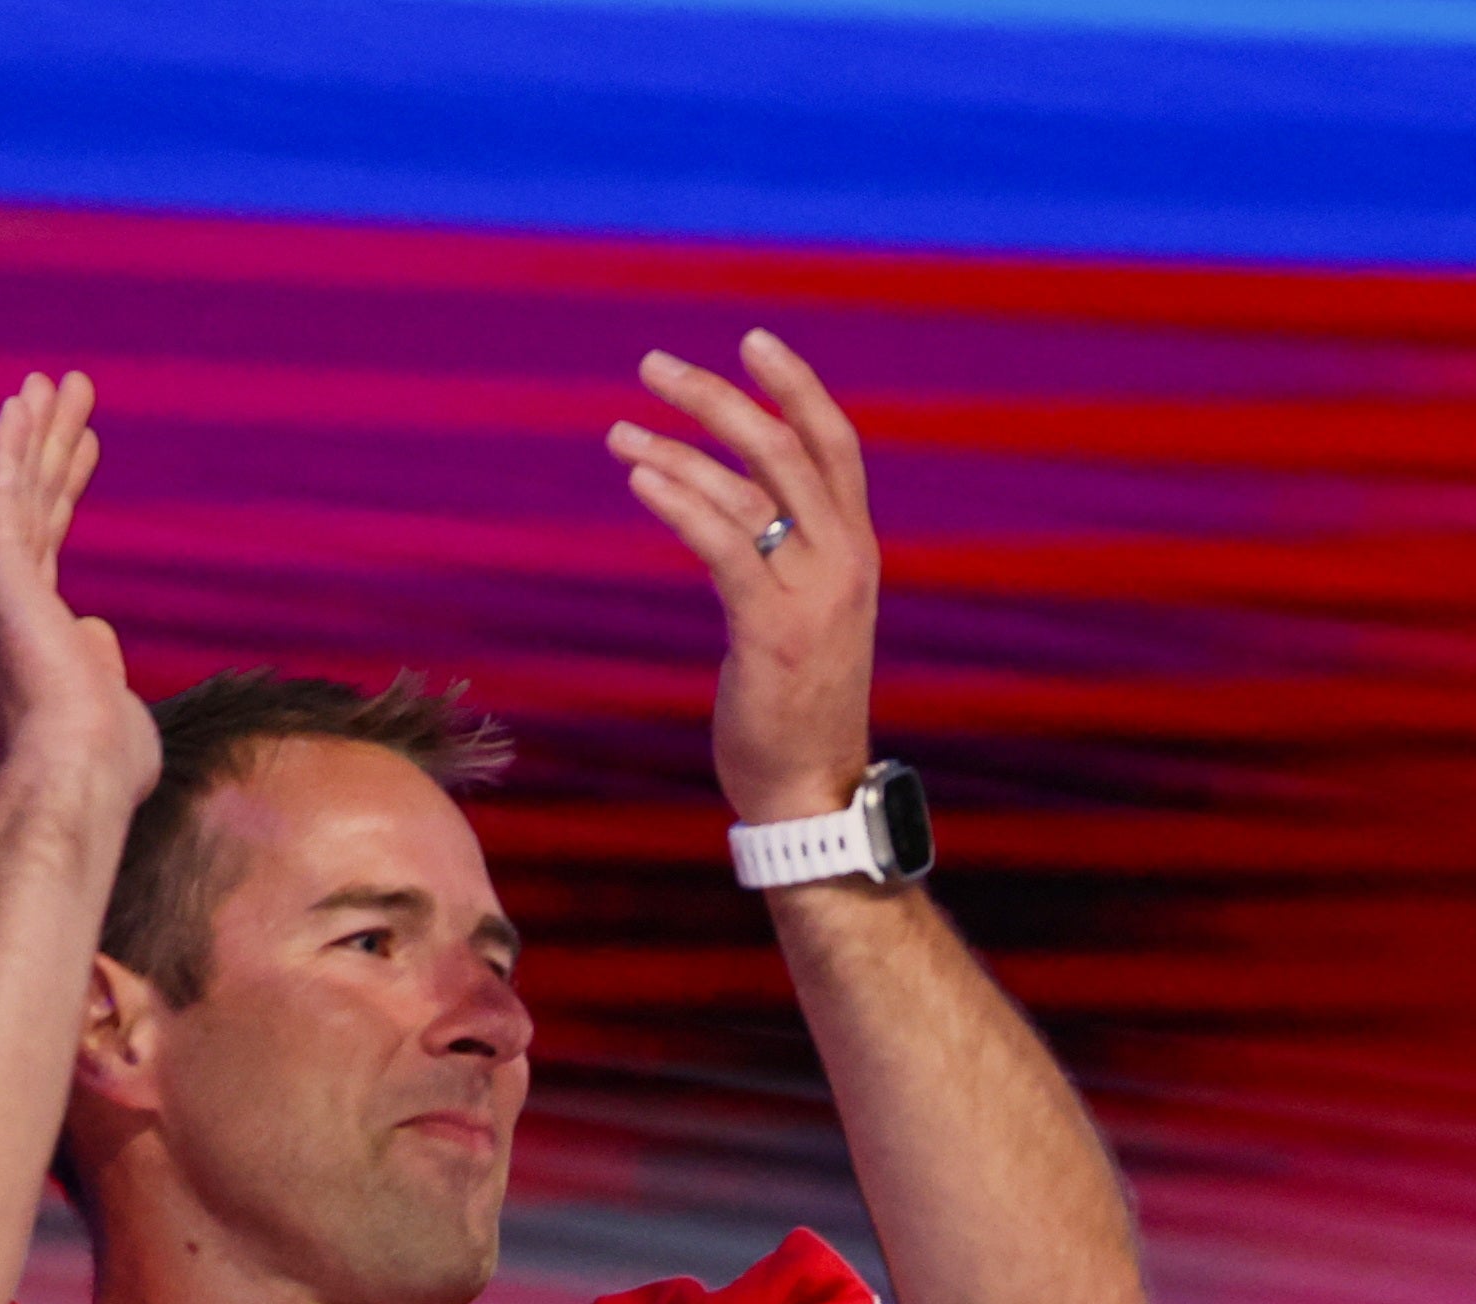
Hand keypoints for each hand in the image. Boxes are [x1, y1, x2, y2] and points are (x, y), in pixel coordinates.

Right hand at [0, 373, 154, 814]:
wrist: (77, 778)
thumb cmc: (103, 765)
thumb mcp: (108, 702)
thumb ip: (96, 660)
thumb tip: (96, 627)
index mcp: (24, 630)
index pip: (48, 541)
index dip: (65, 488)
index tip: (84, 445)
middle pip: (31, 504)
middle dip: (49, 444)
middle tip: (66, 390)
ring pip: (19, 490)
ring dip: (36, 431)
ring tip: (56, 380)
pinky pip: (3, 497)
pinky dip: (10, 449)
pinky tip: (21, 403)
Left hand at [612, 333, 881, 833]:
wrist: (813, 790)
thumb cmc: (800, 705)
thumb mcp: (810, 614)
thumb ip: (789, 554)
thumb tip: (738, 499)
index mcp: (856, 551)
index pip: (835, 446)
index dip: (796, 386)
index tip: (752, 340)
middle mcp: (845, 562)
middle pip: (785, 449)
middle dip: (717, 398)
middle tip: (654, 366)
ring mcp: (813, 596)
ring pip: (747, 491)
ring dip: (674, 450)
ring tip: (619, 433)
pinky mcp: (771, 630)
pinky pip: (723, 546)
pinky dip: (680, 502)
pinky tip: (639, 479)